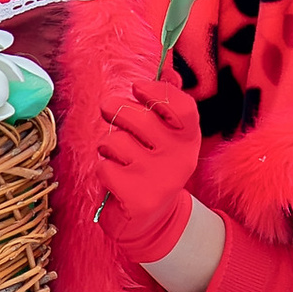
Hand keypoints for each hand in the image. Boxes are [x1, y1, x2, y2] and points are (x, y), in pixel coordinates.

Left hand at [93, 70, 203, 265]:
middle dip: (116, 113)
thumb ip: (167, 102)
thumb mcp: (166, 137)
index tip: (137, 87)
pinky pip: (105, 167)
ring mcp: (160, 179)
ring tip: (119, 158)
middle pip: (136, 117)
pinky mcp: (139, 198)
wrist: (151, 221)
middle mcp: (180, 157)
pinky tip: (116, 180)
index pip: (182, 107)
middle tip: (110, 113)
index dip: (157, 92)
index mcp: (188, 138)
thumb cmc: (152, 167)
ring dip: (108, 147)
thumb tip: (169, 70)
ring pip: (115, 142)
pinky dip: (104, 170)